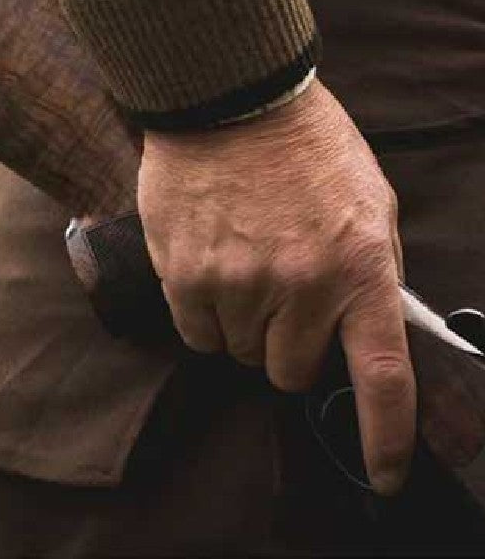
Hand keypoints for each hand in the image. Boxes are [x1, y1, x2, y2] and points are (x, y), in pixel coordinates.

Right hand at [138, 77, 413, 496]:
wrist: (229, 95)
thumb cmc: (306, 144)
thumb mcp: (370, 198)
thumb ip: (375, 269)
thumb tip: (376, 331)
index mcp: (360, 267)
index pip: (382, 378)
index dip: (385, 440)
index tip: (384, 476)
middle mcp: (301, 285)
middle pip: (290, 371)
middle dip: (288, 345)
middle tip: (282, 296)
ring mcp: (238, 282)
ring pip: (238, 353)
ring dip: (243, 325)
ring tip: (243, 263)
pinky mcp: (185, 272)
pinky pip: (195, 332)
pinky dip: (203, 313)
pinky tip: (209, 264)